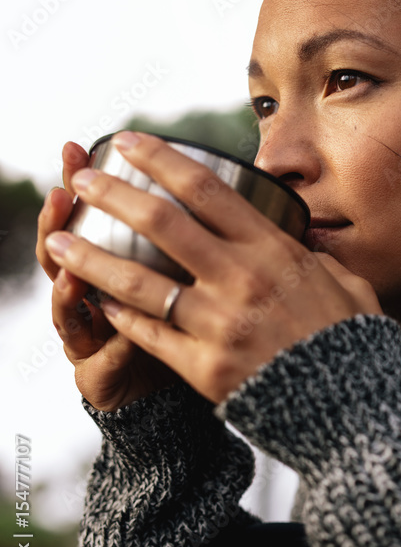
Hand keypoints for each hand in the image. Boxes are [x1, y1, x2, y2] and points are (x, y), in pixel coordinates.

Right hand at [37, 141, 177, 411]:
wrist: (166, 395)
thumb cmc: (183, 328)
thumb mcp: (186, 281)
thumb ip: (181, 243)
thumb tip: (196, 184)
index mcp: (111, 270)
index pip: (88, 224)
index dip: (81, 188)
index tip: (78, 150)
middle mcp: (89, 301)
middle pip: (61, 256)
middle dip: (57, 222)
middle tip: (62, 191)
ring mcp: (89, 339)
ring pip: (66, 308)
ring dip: (68, 282)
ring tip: (65, 257)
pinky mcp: (97, 378)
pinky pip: (96, 362)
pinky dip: (106, 346)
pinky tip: (111, 323)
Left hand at [43, 132, 382, 404]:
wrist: (352, 413)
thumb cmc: (354, 346)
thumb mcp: (351, 288)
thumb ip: (320, 261)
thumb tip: (305, 245)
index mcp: (276, 253)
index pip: (206, 191)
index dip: (161, 160)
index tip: (131, 142)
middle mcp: (242, 281)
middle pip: (162, 222)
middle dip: (112, 194)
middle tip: (81, 181)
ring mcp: (220, 325)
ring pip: (139, 281)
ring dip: (91, 257)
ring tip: (59, 242)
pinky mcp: (205, 368)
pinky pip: (149, 335)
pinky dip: (121, 317)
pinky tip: (101, 302)